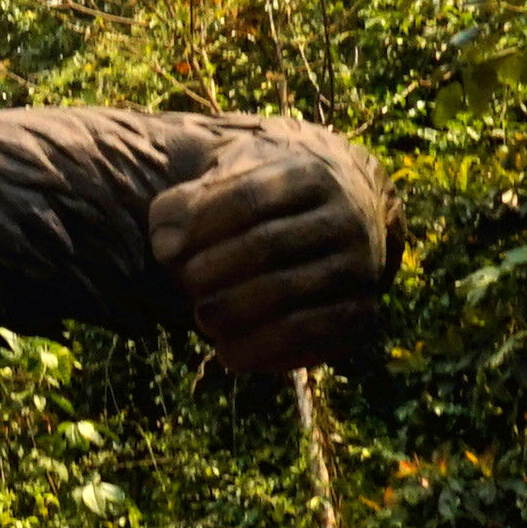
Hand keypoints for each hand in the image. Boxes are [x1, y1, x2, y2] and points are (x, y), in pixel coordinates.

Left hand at [155, 120, 395, 376]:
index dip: (199, 225)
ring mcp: (358, 268)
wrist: (337, 229)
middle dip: (213, 271)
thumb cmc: (264, 208)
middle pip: (267, 245)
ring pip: (286, 293)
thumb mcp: (226, 187)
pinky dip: (259, 349)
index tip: (166, 249)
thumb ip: (184, 205)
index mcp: (310, 175)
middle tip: (187, 285)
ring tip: (203, 318)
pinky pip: (307, 337)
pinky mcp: (360, 315)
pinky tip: (227, 352)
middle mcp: (345, 218)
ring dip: (231, 313)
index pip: (247, 197)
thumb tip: (165, 247)